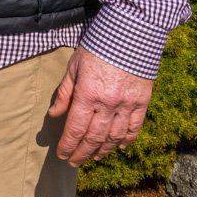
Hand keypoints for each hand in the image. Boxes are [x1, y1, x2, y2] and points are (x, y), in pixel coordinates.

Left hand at [46, 46, 153, 165]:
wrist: (130, 34)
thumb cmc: (97, 48)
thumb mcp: (74, 67)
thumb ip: (65, 93)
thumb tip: (54, 115)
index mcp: (88, 95)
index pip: (76, 129)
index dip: (68, 145)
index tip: (61, 155)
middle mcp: (108, 104)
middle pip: (94, 138)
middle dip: (82, 153)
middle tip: (74, 162)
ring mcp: (127, 105)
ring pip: (114, 137)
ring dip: (102, 150)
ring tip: (93, 158)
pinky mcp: (142, 102)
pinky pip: (135, 128)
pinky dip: (126, 140)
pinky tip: (119, 147)